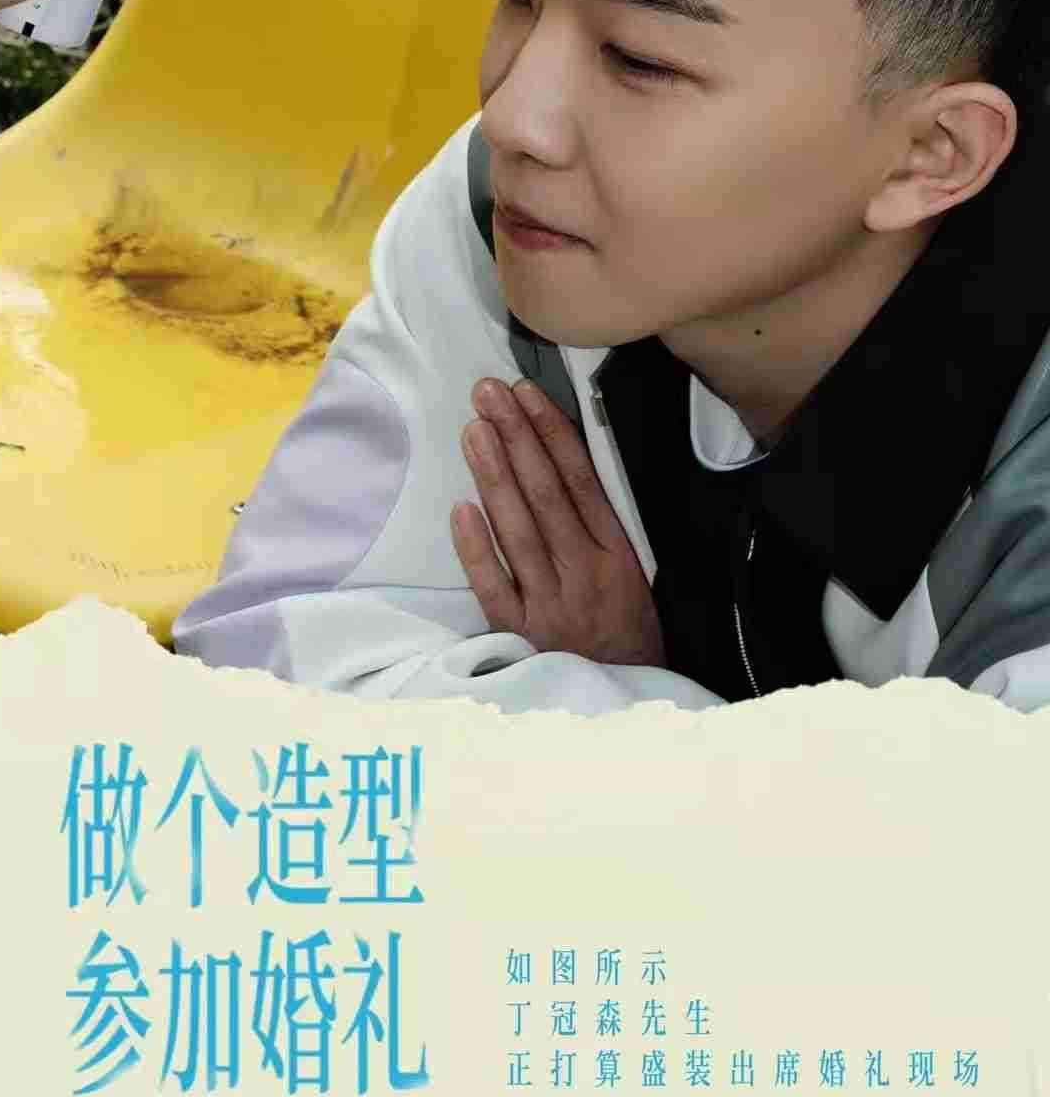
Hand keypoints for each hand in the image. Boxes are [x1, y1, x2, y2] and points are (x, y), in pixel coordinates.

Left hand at [450, 376, 664, 666]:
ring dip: (494, 476)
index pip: (581, 481)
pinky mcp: (522, 634)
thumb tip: (562, 461)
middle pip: (545, 495)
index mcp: (619, 556)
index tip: (527, 394)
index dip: (552, 434)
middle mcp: (586, 575)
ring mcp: (552, 605)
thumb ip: (600, 527)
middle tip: (489, 394)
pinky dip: (477, 549)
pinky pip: (495, 587)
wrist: (629, 702)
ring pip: (519, 531)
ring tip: (474, 430)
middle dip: (516, 438)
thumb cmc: (628, 632)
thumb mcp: (634, 576)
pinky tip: (461, 508)